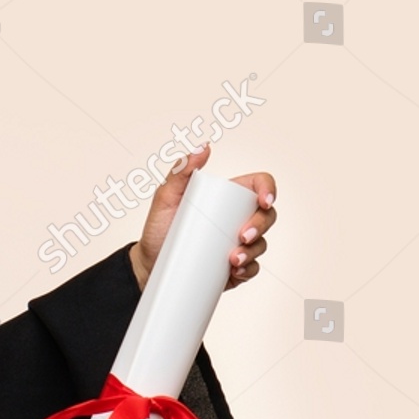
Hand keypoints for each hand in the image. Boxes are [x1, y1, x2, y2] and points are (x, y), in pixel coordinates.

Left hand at [128, 143, 277, 292]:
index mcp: (228, 198)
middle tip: (242, 236)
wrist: (149, 265)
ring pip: (261, 244)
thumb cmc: (158, 229)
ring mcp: (238, 244)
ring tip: (233, 260)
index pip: (259, 185)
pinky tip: (237, 271)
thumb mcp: (165, 198)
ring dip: (254, 251)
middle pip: (266, 216)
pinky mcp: (235, 267)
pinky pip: (252, 268)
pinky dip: (249, 269)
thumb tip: (203, 148)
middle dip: (261, 225)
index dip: (269, 189)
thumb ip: (181, 171)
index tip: (264, 202)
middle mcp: (237, 219)